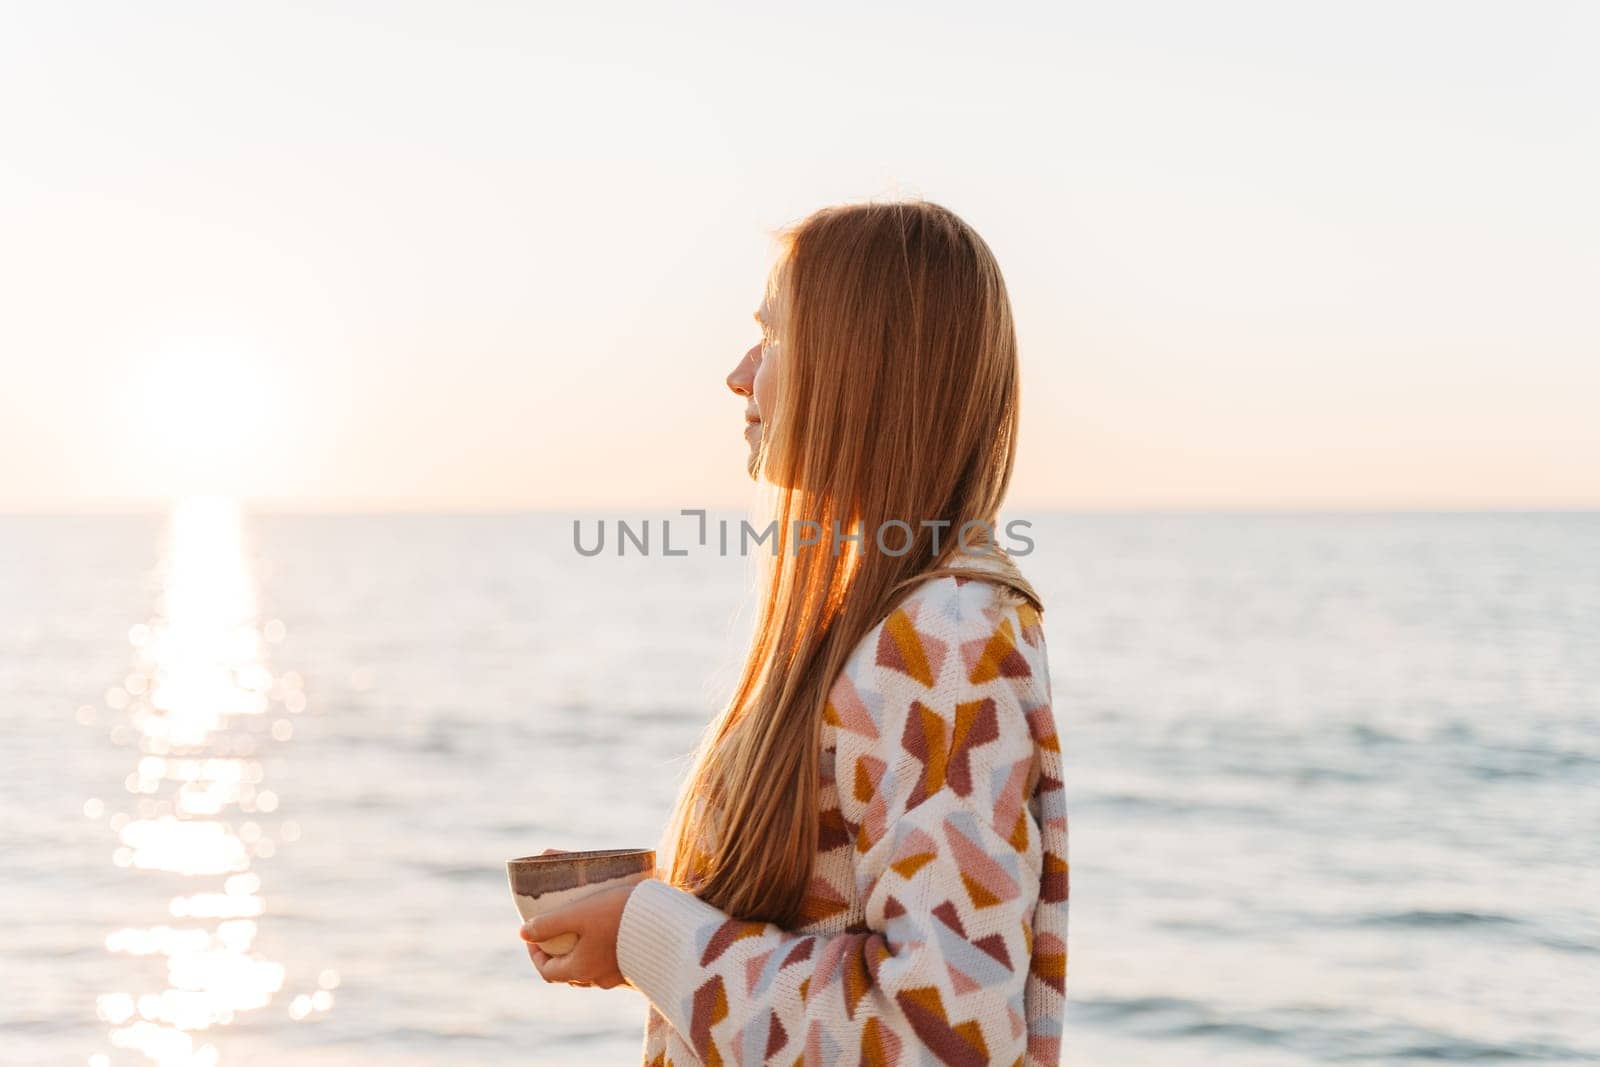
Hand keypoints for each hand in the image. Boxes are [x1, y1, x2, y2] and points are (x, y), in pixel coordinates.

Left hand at [519, 850, 640, 990]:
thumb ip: (549, 924)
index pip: (547, 971)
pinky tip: (612, 932)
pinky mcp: (638, 967)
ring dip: (582, 952)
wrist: (669, 923)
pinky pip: (613, 964)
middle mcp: (598, 978)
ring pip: (591, 968)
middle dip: (558, 952)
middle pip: (568, 972)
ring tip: (583, 927)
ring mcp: (620, 975)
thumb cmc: (621, 916)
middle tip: (557, 929)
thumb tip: (523, 932)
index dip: (535, 953)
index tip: (533, 933)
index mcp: (580, 969)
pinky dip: (603, 951)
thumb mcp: (579, 914)